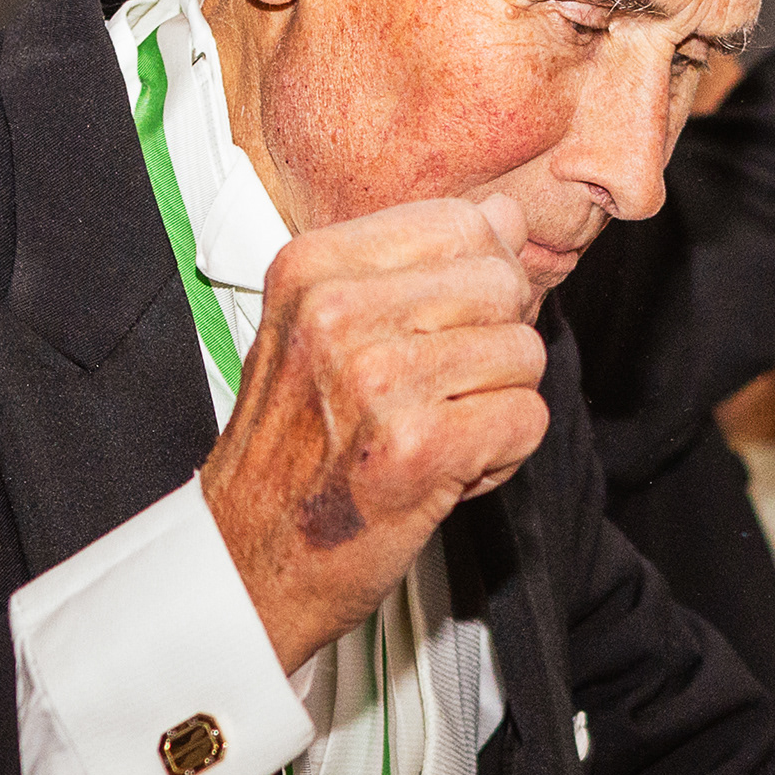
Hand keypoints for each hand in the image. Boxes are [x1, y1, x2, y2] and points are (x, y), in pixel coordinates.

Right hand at [202, 197, 551, 673]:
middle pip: (502, 283)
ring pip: (523, 351)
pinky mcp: (416, 449)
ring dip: (496, 405)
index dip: (478, 279)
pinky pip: (525, 419)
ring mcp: (377, 380)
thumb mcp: (325, 330)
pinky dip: (501, 458)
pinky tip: (443, 474)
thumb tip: (502, 214)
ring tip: (433, 436)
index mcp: (312, 268)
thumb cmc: (294, 449)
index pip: (461, 222)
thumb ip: (416, 267)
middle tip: (436, 396)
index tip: (435, 333)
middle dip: (493, 344)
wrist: (249, 560)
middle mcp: (337, 313)